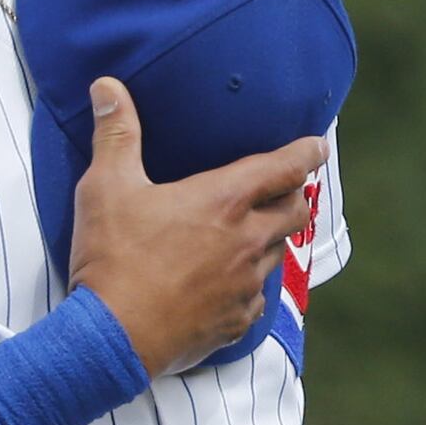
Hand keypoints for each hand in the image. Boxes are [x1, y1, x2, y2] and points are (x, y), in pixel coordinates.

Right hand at [65, 78, 325, 377]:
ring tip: (252, 232)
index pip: (284, 168)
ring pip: (277, 253)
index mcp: (224, 202)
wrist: (111, 338)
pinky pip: (257, 297)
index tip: (318, 145)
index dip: (307, 152)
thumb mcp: (107, 187)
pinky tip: (229, 283)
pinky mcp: (235, 320)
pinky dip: (250, 284)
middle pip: (295, 210)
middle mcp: (247, 241)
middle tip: (286, 187)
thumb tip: (108, 87)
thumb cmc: (112, 258)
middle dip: (295, 194)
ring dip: (271, 238)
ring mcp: (245, 284)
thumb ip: (115, 134)